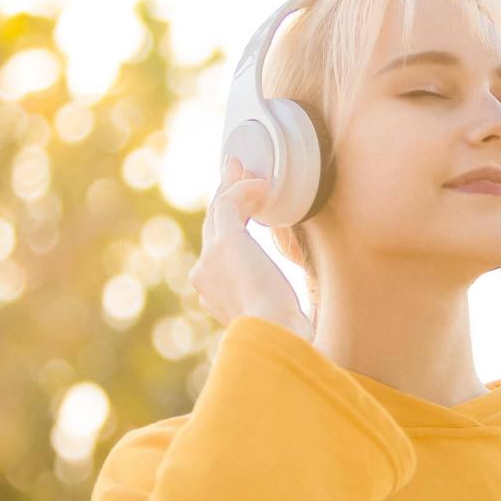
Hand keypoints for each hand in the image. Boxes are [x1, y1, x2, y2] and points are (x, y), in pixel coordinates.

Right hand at [188, 155, 311, 338]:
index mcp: (212, 295)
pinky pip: (229, 203)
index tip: (244, 211)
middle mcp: (203, 275)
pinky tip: (262, 184)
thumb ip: (274, 307)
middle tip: (234, 175)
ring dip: (231, 186)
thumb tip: (297, 314)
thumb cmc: (283, 332)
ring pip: (217, 211)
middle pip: (212, 226)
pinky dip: (244, 188)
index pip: (216, 253)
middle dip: (224, 199)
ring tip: (242, 168)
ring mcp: (210, 257)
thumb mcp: (275, 318)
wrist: (273, 332)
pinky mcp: (224, 241)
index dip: (229, 227)